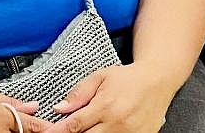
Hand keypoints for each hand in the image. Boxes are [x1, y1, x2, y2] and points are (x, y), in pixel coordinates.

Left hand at [44, 64, 171, 132]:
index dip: (58, 131)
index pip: (75, 125)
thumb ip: (79, 93)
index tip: (48, 132)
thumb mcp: (99, 77)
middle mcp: (117, 124)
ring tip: (82, 129)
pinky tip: (99, 131)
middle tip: (61, 131)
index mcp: (104, 106)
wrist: (156, 82)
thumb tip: (59, 108)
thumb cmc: (126, 78)